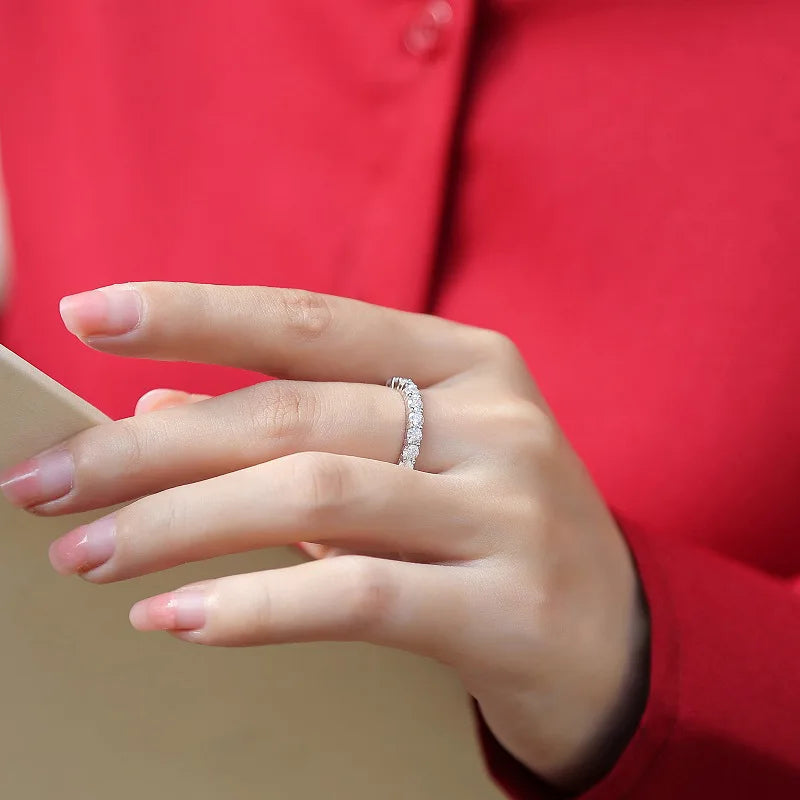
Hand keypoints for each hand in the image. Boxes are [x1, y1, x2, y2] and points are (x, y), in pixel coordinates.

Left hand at [0, 282, 647, 790]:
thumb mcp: (412, 461)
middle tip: (42, 484)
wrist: (616, 636)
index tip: (88, 314)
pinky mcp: (507, 606)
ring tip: (85, 553)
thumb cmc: (495, 530)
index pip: (311, 319)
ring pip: (314, 495)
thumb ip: (299, 430)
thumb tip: (160, 410)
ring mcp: (507, 509)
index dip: (197, 311)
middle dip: (150, 448)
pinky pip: (358, 594)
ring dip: (180, 526)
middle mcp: (493, 420)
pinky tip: (174, 618)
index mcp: (469, 362)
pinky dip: (253, 606)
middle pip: (292, 413)